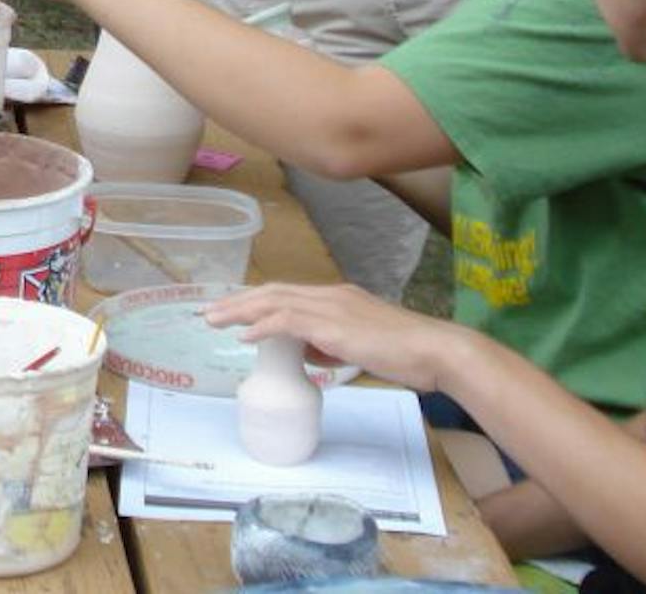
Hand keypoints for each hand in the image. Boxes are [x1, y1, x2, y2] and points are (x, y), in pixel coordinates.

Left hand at [204, 282, 468, 394]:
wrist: (436, 351)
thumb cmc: (406, 353)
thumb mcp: (361, 346)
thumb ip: (332, 344)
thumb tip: (309, 351)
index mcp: (338, 298)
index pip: (287, 293)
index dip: (256, 300)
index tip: (232, 309)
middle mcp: (331, 296)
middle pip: (273, 292)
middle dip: (238, 301)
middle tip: (209, 312)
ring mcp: (333, 307)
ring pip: (275, 301)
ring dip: (241, 310)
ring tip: (214, 320)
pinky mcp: (335, 325)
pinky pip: (290, 321)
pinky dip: (264, 326)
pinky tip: (245, 336)